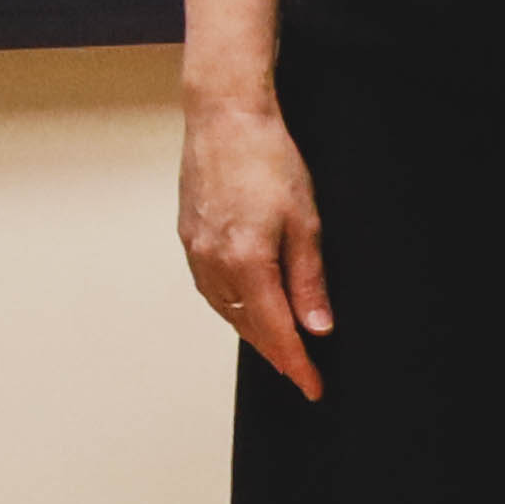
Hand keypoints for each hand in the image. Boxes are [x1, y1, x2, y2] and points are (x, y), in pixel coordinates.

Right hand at [177, 88, 331, 396]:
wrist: (224, 115)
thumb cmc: (267, 158)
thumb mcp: (306, 222)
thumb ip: (308, 280)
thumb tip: (317, 327)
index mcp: (246, 261)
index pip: (276, 331)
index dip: (296, 364)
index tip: (312, 387)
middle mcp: (213, 262)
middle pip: (247, 326)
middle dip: (276, 352)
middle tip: (301, 371)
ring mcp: (195, 249)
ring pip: (225, 310)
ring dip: (252, 332)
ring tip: (277, 345)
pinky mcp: (187, 235)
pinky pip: (209, 288)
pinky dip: (231, 307)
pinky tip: (246, 306)